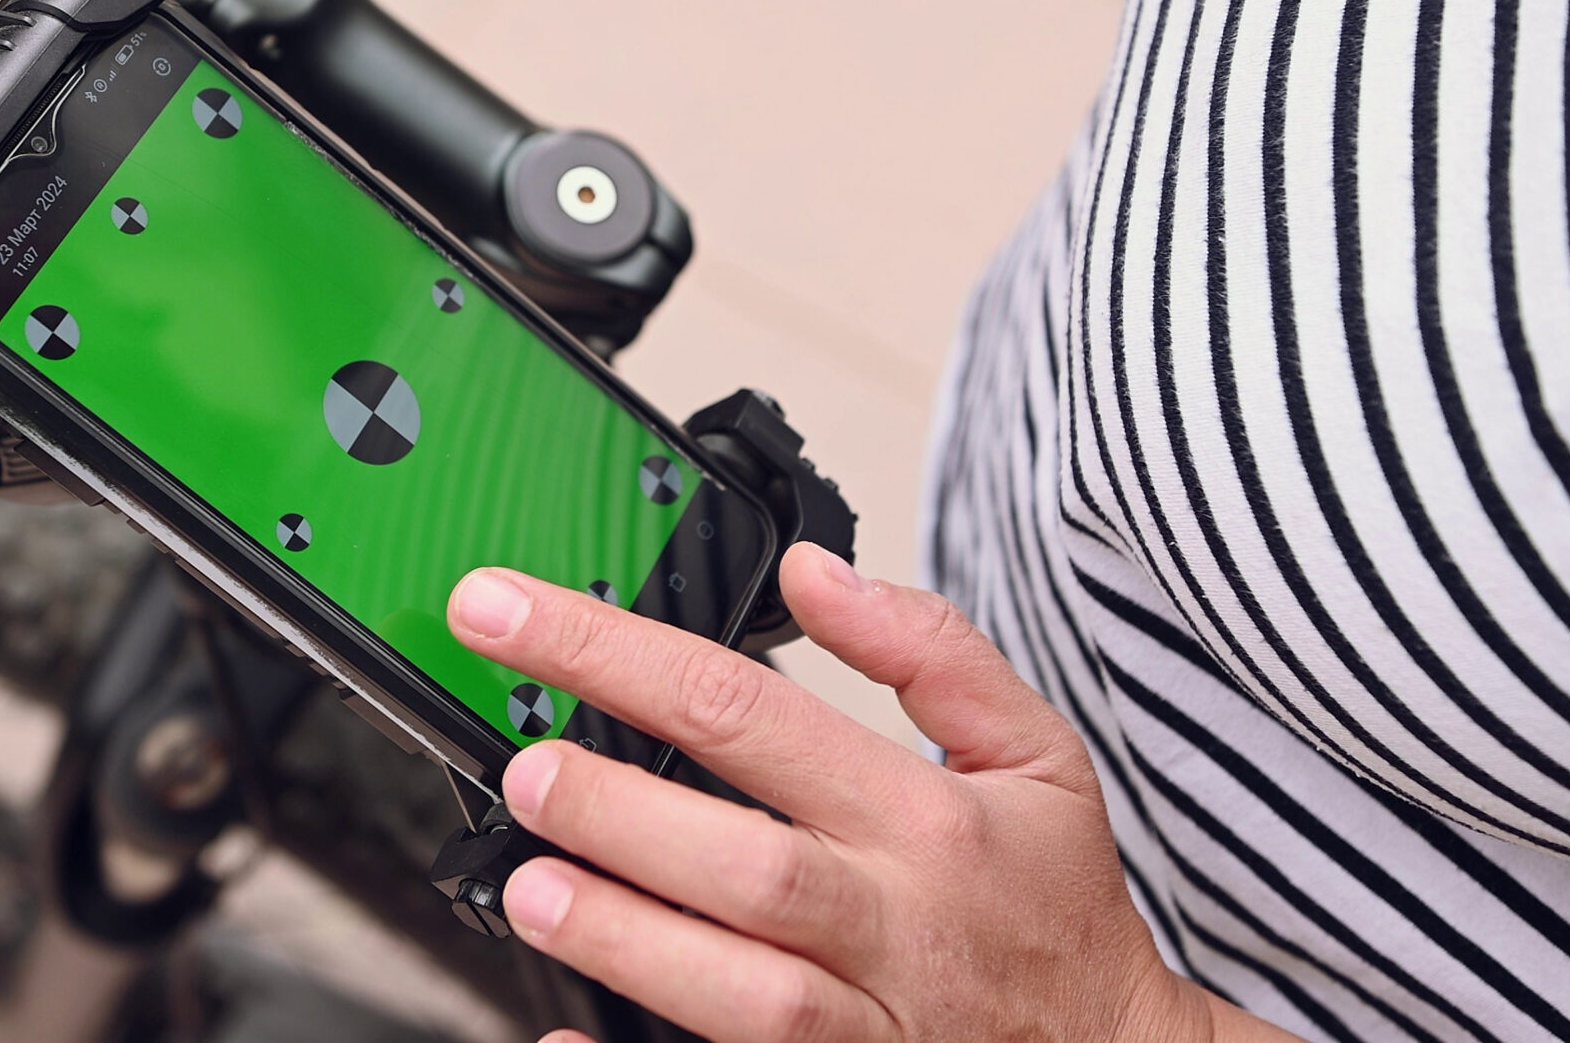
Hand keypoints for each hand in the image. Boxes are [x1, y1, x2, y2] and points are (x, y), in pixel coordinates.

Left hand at [446, 544, 1293, 1042]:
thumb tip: (813, 572)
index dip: (613, 653)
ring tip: (530, 889)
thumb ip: (926, 647)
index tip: (513, 615)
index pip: (748, 710)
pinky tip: (568, 1033)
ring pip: (737, 993)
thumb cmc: (1056, 903)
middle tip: (527, 768)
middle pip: (745, 866)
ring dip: (627, 941)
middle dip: (623, 816)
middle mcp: (892, 924)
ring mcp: (866, 1026)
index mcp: (927, 818)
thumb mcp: (1034, 750)